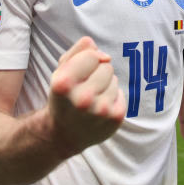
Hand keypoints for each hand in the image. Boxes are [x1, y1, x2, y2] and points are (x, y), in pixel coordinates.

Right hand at [47, 36, 125, 155]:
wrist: (63, 134)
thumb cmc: (64, 96)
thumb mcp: (61, 70)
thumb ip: (78, 51)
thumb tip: (101, 51)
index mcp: (64, 84)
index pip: (92, 55)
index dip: (87, 60)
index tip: (80, 71)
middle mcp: (82, 99)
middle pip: (106, 66)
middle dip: (98, 72)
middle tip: (85, 88)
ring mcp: (100, 111)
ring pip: (114, 80)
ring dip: (105, 86)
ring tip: (91, 99)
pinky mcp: (115, 118)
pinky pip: (121, 94)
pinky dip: (113, 98)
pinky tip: (99, 108)